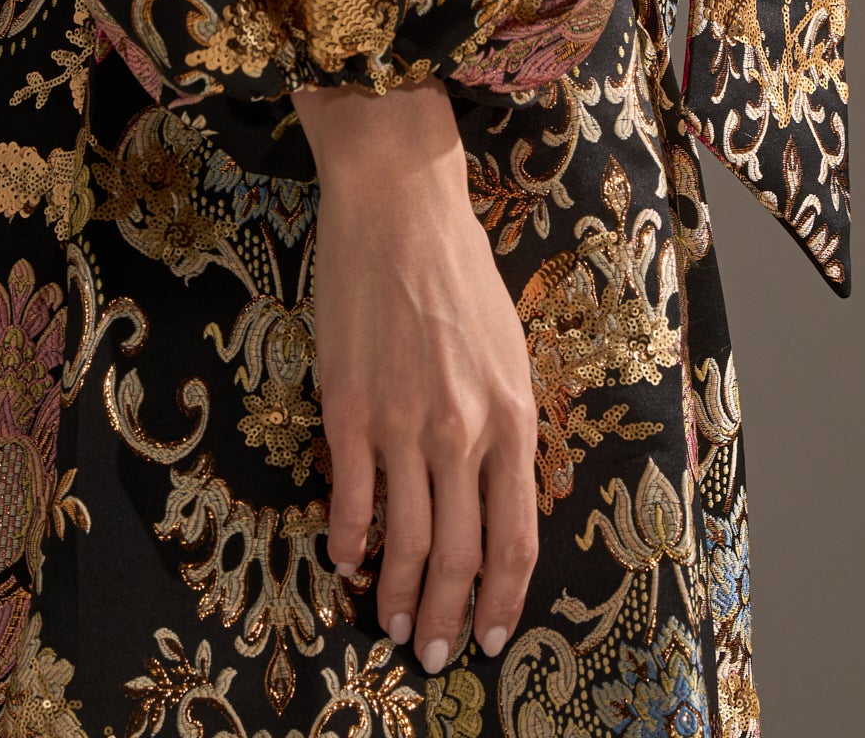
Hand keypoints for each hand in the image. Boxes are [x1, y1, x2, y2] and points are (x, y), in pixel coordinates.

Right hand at [295, 78, 537, 672]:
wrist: (399, 207)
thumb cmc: (460, 272)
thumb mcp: (508, 351)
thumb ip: (504, 426)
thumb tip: (494, 495)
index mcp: (513, 417)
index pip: (517, 536)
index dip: (504, 597)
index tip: (493, 636)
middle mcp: (463, 431)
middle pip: (460, 554)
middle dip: (449, 617)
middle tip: (436, 657)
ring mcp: (403, 423)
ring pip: (405, 541)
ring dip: (399, 597)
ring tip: (393, 629)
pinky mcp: (349, 408)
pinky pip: (352, 498)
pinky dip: (350, 543)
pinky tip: (348, 564)